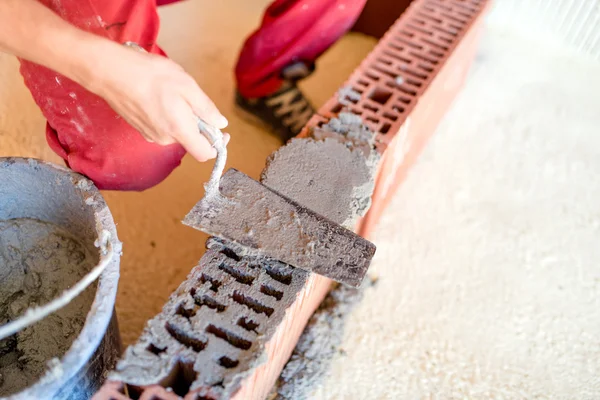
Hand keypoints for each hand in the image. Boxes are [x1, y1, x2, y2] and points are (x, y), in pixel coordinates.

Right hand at [89, 45, 228, 160]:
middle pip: (191, 140)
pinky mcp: (141, 128)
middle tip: (192, 99)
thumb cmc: (149, 75)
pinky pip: (163, 127)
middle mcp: (164, 139)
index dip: (217, 145)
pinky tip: (159, 96)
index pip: (205, 154)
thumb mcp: (187, 86)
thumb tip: (220, 124)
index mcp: (179, 131)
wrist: (110, 71)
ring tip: (171, 93)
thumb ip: (206, 109)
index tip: (221, 132)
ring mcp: (150, 135)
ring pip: (176, 132)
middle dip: (198, 124)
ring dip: (182, 118)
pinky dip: (168, 115)